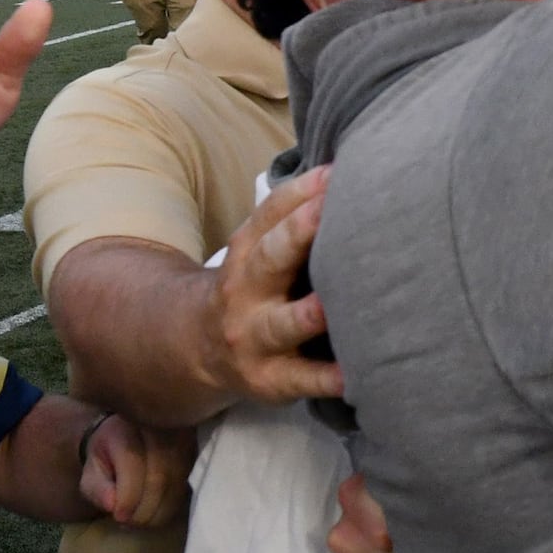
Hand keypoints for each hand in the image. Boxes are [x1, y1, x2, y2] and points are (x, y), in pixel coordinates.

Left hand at [78, 413, 192, 527]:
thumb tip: (112, 506)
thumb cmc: (108, 455)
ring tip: (140, 520)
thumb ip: (97, 488)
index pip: (133, 465)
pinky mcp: (197, 455)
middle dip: (143, 510)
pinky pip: (187, 490)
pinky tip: (155, 513)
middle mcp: (160, 429)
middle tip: (129, 524)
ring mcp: (184, 441)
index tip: (118, 518)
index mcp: (128, 428)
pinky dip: (171, 508)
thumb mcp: (92, 471)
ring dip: (157, 513)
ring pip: (176, 487)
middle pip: (159, 479)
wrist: (130, 434)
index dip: (127, 498)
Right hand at [207, 170, 345, 405]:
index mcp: (247, 251)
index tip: (334, 173)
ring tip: (331, 306)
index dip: (299, 193)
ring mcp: (255, 337)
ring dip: (308, 314)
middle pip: (271, 259)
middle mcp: (246, 290)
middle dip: (298, 234)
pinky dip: (325, 379)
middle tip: (330, 213)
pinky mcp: (270, 379)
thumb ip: (294, 218)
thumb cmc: (255, 287)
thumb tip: (350, 173)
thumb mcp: (259, 249)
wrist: (199, 346)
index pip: (268, 215)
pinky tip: (353, 377)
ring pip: (282, 325)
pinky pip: (300, 379)